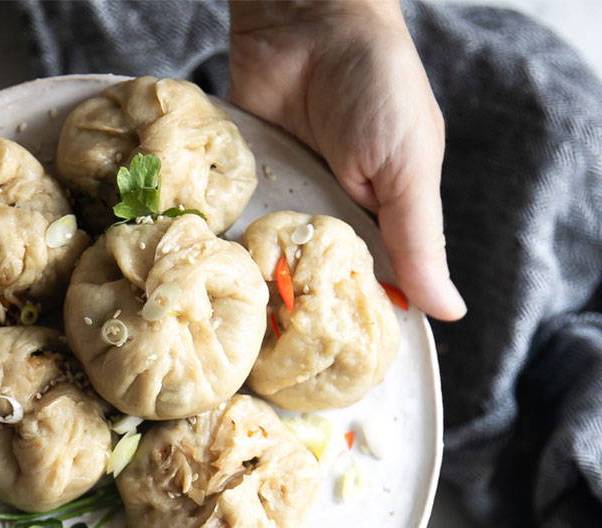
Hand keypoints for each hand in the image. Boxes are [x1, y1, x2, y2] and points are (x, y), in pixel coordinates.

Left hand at [229, 0, 465, 319]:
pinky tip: (210, 270)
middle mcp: (328, 213)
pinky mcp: (245, 181)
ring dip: (254, 275)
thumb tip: (450, 313)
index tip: (331, 360)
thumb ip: (420, 241)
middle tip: (273, 345)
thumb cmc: (377, 89)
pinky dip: (224, 238)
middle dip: (294, 304)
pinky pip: (231, 221)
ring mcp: (283, 198)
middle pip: (309, 277)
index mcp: (378, 218)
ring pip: (266, 255)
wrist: (309, 20)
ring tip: (236, 314)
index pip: (365, 284)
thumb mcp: (408, 169)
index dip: (349, 320)